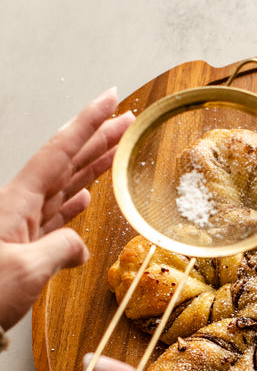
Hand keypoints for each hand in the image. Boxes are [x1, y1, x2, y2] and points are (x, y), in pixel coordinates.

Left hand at [0, 89, 133, 329]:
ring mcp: (21, 227)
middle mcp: (19, 209)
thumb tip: (81, 247)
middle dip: (96, 138)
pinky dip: (73, 204)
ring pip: (63, 186)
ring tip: (115, 150)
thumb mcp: (27, 270)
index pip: (59, 152)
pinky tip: (85, 197)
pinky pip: (55, 217)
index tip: (109, 101)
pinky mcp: (24, 248)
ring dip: (91, 166)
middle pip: (65, 163)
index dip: (87, 124)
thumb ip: (61, 249)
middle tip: (125, 120)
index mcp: (16, 204)